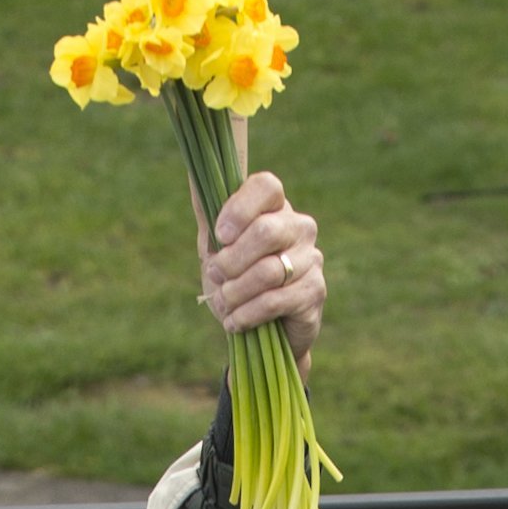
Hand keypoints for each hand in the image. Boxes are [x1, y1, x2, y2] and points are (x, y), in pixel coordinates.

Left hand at [201, 171, 324, 366]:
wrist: (264, 331)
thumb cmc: (239, 281)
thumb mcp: (217, 249)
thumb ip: (208, 216)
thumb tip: (193, 177)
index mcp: (276, 207)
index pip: (266, 187)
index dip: (239, 209)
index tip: (220, 235)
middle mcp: (300, 227)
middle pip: (265, 232)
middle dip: (231, 259)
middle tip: (215, 275)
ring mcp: (311, 259)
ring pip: (268, 271)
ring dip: (236, 291)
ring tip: (223, 304)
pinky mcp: (314, 292)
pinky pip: (275, 301)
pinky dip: (247, 314)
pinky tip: (233, 322)